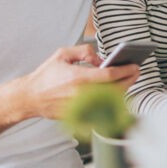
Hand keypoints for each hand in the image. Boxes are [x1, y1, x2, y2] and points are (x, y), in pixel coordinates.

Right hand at [21, 44, 139, 119]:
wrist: (31, 98)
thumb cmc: (46, 75)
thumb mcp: (62, 54)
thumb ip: (84, 51)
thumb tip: (101, 59)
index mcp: (79, 77)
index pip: (110, 75)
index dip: (126, 70)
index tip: (135, 66)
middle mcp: (83, 94)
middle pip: (116, 89)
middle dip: (129, 79)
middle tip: (135, 72)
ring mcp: (83, 107)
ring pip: (111, 100)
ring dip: (122, 89)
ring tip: (127, 80)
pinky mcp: (81, 115)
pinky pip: (102, 108)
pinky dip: (111, 100)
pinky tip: (115, 92)